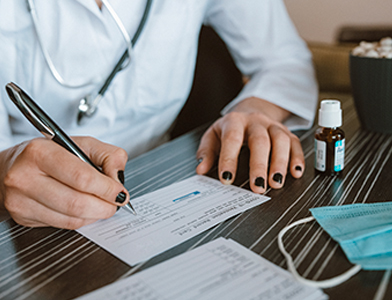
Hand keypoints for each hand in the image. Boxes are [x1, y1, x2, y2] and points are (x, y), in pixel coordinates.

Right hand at [0, 136, 128, 228]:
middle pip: (76, 203)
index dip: (106, 188)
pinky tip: (86, 209)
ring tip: (103, 205)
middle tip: (116, 202)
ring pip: (71, 218)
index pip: (81, 177)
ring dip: (96, 215)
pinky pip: (63, 225)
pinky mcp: (23, 217)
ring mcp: (21, 200)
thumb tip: (118, 178)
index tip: (120, 192)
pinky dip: (82, 220)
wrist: (12, 167)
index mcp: (40, 152)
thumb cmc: (50, 154)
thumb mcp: (82, 144)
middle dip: (105, 206)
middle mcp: (25, 176)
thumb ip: (108, 155)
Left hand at [196, 97, 303, 192]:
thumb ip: (206, 152)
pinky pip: (295, 143)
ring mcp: (273, 126)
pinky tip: (295, 172)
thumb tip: (201, 169)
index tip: (226, 179)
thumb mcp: (213, 136)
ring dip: (280, 163)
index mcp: (234, 121)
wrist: (250, 112)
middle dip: (259, 165)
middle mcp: (255, 121)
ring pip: (281, 140)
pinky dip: (297, 158)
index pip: (232, 139)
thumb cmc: (230, 129)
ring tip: (276, 183)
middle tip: (257, 187)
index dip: (229, 159)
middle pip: (260, 140)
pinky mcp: (287, 133)